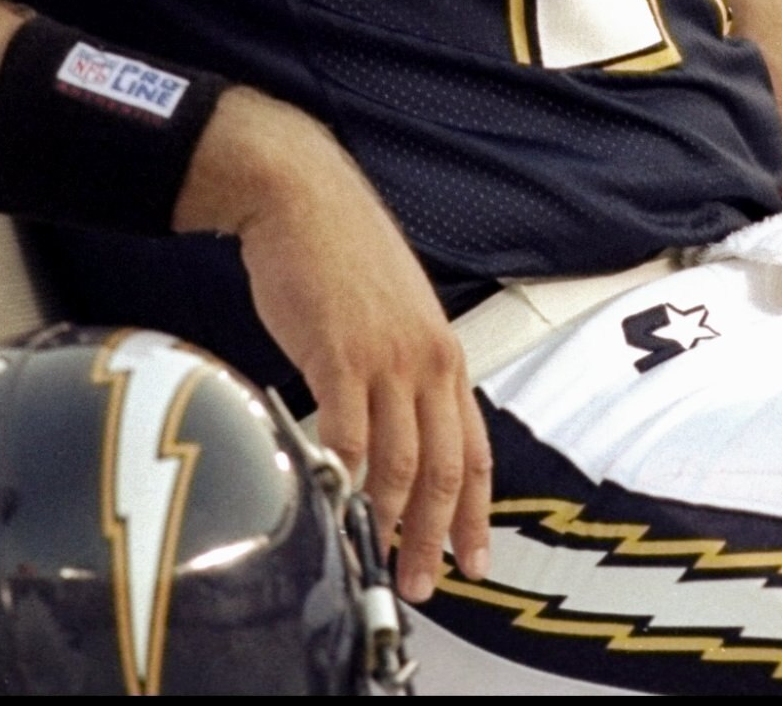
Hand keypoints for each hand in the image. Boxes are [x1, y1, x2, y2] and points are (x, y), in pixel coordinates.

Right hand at [184, 90, 489, 602]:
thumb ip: (402, 370)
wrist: (303, 199)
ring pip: (401, 464)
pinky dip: (343, 479)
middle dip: (436, 536)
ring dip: (390, 521)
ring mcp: (387, 360)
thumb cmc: (341, 255)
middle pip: (444, 470)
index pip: (475, 449)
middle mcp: (428, 361)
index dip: (478, 511)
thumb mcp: (394, 315)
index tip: (476, 558)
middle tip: (423, 583)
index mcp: (445, 354)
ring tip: (376, 559)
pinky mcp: (340, 355)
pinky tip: (333, 506)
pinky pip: (347, 437)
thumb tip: (394, 429)